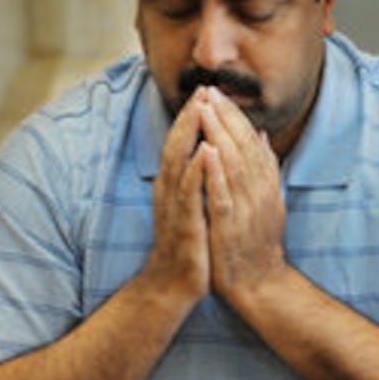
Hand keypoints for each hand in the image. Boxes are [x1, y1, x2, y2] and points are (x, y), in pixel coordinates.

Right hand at [142, 90, 211, 306]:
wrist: (173, 290)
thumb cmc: (187, 251)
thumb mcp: (194, 213)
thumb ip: (198, 187)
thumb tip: (208, 160)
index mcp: (174, 190)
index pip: (182, 147)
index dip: (192, 120)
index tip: (207, 93)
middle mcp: (170, 194)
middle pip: (177, 148)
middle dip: (190, 118)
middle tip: (203, 89)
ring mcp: (174, 210)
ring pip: (180, 165)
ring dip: (190, 135)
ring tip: (201, 109)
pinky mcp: (184, 227)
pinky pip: (190, 195)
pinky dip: (197, 172)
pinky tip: (206, 153)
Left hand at [195, 87, 288, 306]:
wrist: (260, 284)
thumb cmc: (257, 244)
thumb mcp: (267, 201)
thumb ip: (266, 169)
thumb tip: (263, 137)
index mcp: (266, 186)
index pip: (252, 144)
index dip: (236, 117)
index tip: (220, 94)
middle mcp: (260, 193)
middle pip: (244, 148)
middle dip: (226, 117)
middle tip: (210, 90)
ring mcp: (247, 209)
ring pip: (234, 165)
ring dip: (219, 135)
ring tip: (205, 109)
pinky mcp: (231, 226)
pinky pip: (223, 194)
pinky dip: (215, 172)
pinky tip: (206, 151)